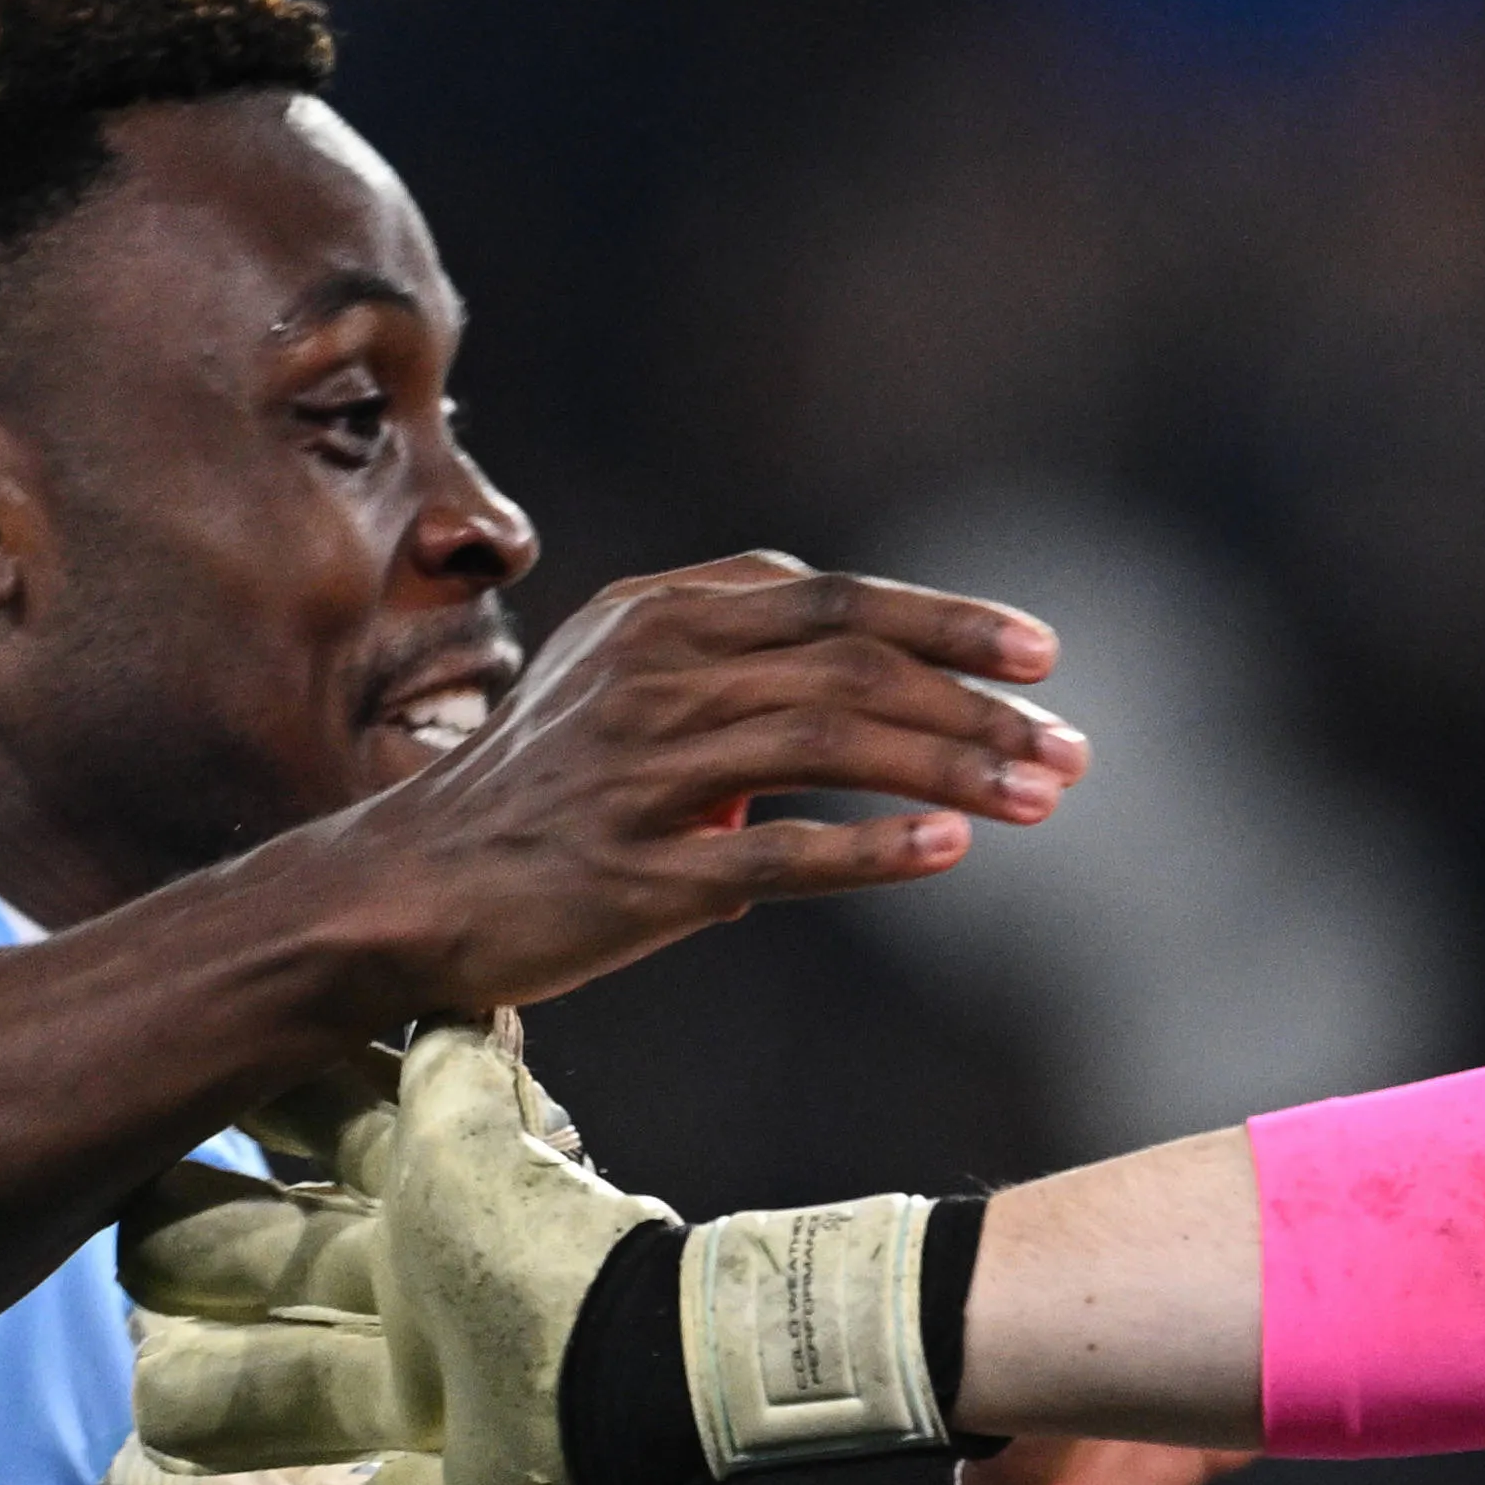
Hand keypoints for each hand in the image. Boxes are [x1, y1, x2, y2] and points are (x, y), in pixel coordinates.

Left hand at [125, 1020, 657, 1484]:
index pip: (292, 1389)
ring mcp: (447, 1206)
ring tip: (182, 1063)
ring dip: (271, 1108)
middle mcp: (420, 1292)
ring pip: (333, 1136)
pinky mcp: (476, 1126)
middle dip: (198, 1241)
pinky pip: (441, 1058)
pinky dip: (425, 1027)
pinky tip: (342, 980)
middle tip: (121, 1211)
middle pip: (279, 1255)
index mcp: (415, 1391)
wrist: (655, 1363)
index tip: (148, 1395)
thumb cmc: (561, 1448)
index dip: (220, 1396)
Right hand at [288, 555, 1089, 1026]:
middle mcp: (653, 673)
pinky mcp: (640, 870)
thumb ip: (733, 640)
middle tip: (1070, 748)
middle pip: (851, 665)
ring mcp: (644, 770)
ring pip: (832, 743)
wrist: (414, 886)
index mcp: (658, 616)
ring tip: (1042, 797)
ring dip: (954, 768)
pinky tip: (950, 850)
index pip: (832, 599)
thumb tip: (870, 642)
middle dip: (977, 705)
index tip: (1040, 656)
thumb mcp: (622, 675)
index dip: (945, 622)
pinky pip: (778, 852)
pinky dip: (874, 848)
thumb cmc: (543, 785)